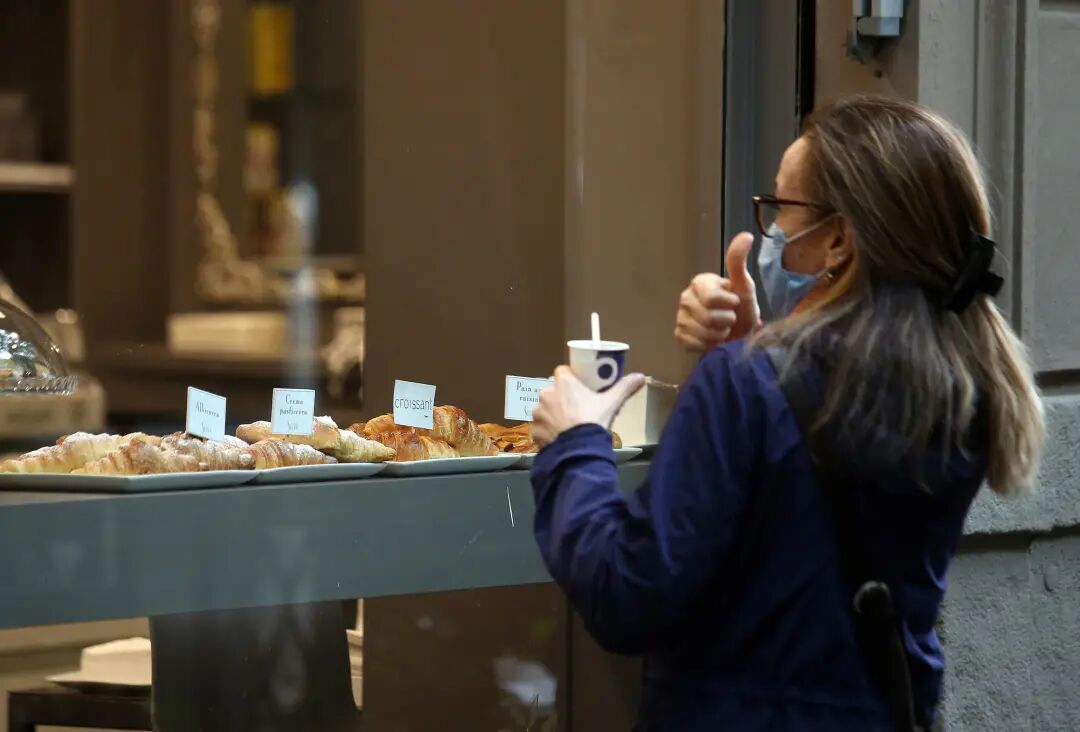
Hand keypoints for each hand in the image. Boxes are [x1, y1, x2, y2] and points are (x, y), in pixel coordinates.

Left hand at [532, 367, 645, 447]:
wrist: (579, 450)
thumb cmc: (593, 420)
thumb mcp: (611, 403)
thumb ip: (624, 387)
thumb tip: (641, 377)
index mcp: (563, 382)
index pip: (563, 371)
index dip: (571, 378)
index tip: (579, 386)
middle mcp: (546, 393)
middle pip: (554, 390)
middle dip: (562, 397)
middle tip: (576, 408)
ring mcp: (538, 412)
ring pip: (545, 409)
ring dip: (553, 414)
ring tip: (568, 425)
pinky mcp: (534, 430)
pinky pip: (540, 426)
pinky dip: (548, 430)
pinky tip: (559, 437)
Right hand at [674, 232, 760, 352]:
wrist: (739, 333)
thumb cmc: (742, 308)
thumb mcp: (744, 285)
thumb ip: (739, 262)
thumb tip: (746, 236)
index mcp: (699, 282)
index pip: (711, 298)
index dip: (728, 305)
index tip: (734, 303)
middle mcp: (686, 297)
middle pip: (707, 318)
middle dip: (725, 322)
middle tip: (729, 319)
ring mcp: (680, 317)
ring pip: (701, 332)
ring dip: (718, 335)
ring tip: (722, 329)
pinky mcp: (679, 334)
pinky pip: (692, 343)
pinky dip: (706, 345)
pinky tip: (711, 339)